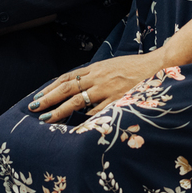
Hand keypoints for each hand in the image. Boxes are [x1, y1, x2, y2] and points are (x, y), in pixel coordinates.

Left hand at [28, 53, 167, 123]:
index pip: (67, 77)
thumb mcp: (113, 67)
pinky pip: (97, 111)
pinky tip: (75, 126)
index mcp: (96, 68)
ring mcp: (108, 89)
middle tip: (33, 108)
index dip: (51, 87)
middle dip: (48, 98)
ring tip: (46, 118)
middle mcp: (98, 78)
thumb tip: (80, 87)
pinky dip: (85, 118)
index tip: (38, 96)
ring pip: (78, 101)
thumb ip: (97, 76)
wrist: (158, 66)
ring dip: (60, 110)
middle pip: (67, 88)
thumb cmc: (136, 68)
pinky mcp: (118, 100)